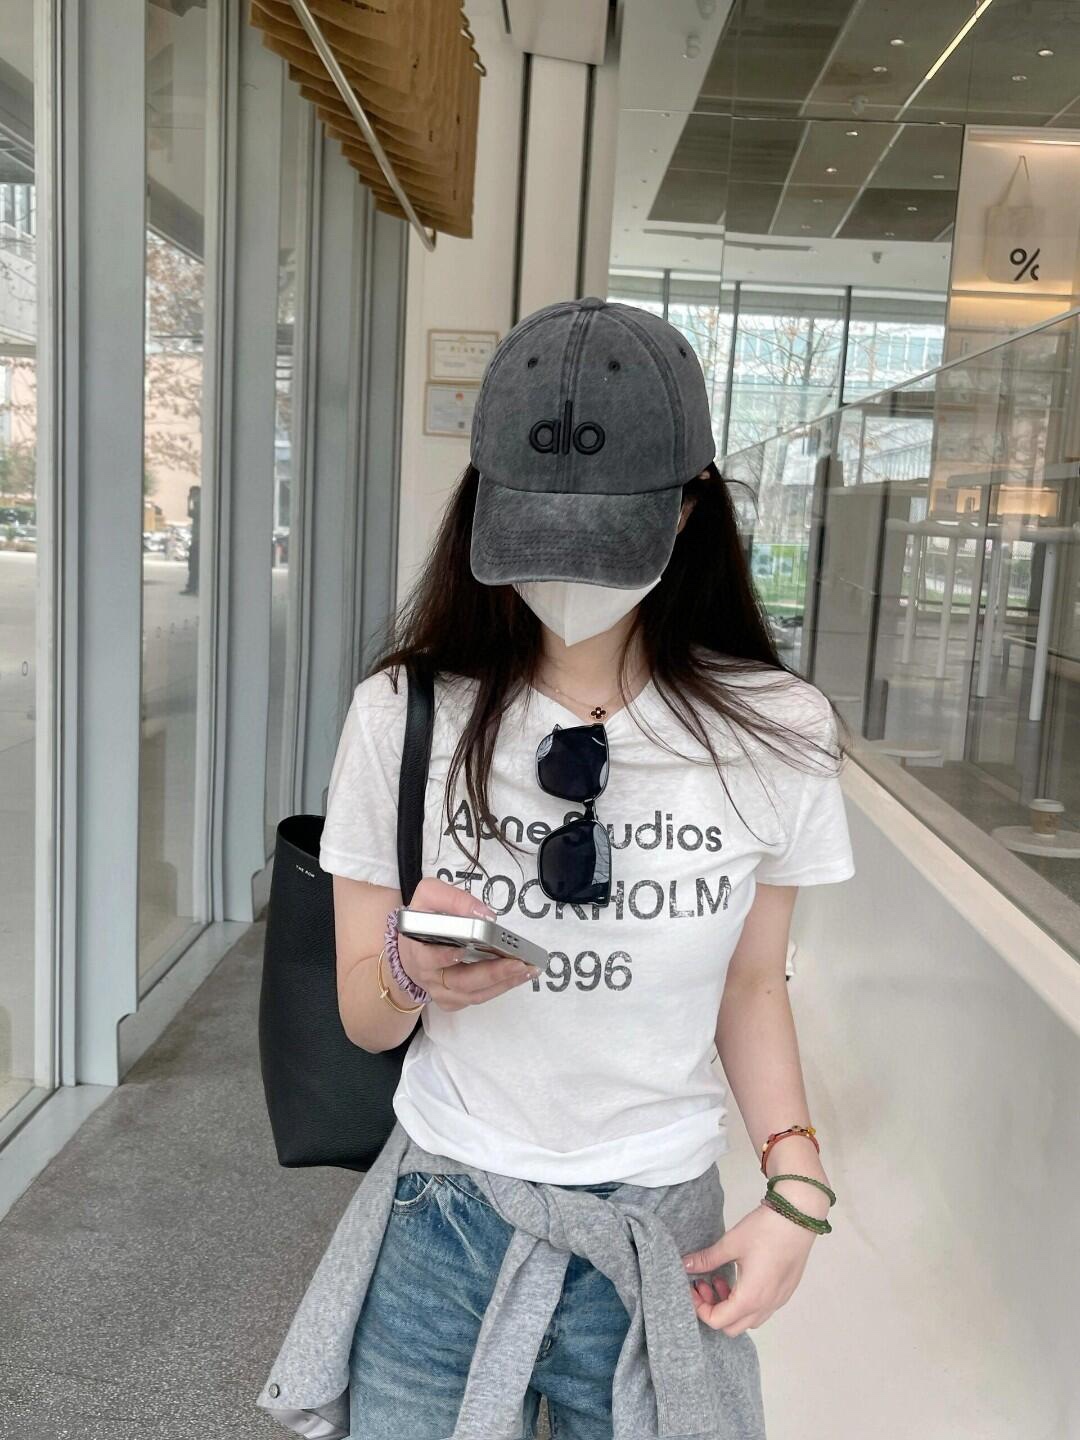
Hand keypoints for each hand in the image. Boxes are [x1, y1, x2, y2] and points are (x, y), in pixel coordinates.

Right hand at [399, 877, 540, 1011]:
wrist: (410, 948)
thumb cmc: (422, 920)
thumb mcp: (429, 896)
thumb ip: (452, 899)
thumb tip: (484, 914)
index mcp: (418, 949)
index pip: (428, 958)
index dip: (444, 957)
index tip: (461, 950)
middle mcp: (428, 976)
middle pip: (460, 982)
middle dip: (491, 973)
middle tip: (517, 962)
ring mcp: (441, 992)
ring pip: (473, 994)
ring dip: (503, 983)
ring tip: (527, 969)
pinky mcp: (452, 1000)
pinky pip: (477, 998)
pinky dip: (500, 988)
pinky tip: (519, 975)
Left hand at [680, 1200, 820, 1336]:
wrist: (798, 1216)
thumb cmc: (764, 1230)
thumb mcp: (731, 1243)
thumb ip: (706, 1259)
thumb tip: (684, 1264)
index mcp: (750, 1298)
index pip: (718, 1321)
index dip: (700, 1308)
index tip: (693, 1287)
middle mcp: (766, 1306)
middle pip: (732, 1327)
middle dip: (713, 1309)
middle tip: (704, 1284)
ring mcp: (778, 1301)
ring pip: (748, 1320)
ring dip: (730, 1307)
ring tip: (721, 1279)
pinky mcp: (785, 1292)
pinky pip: (762, 1309)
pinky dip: (746, 1302)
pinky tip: (741, 1277)